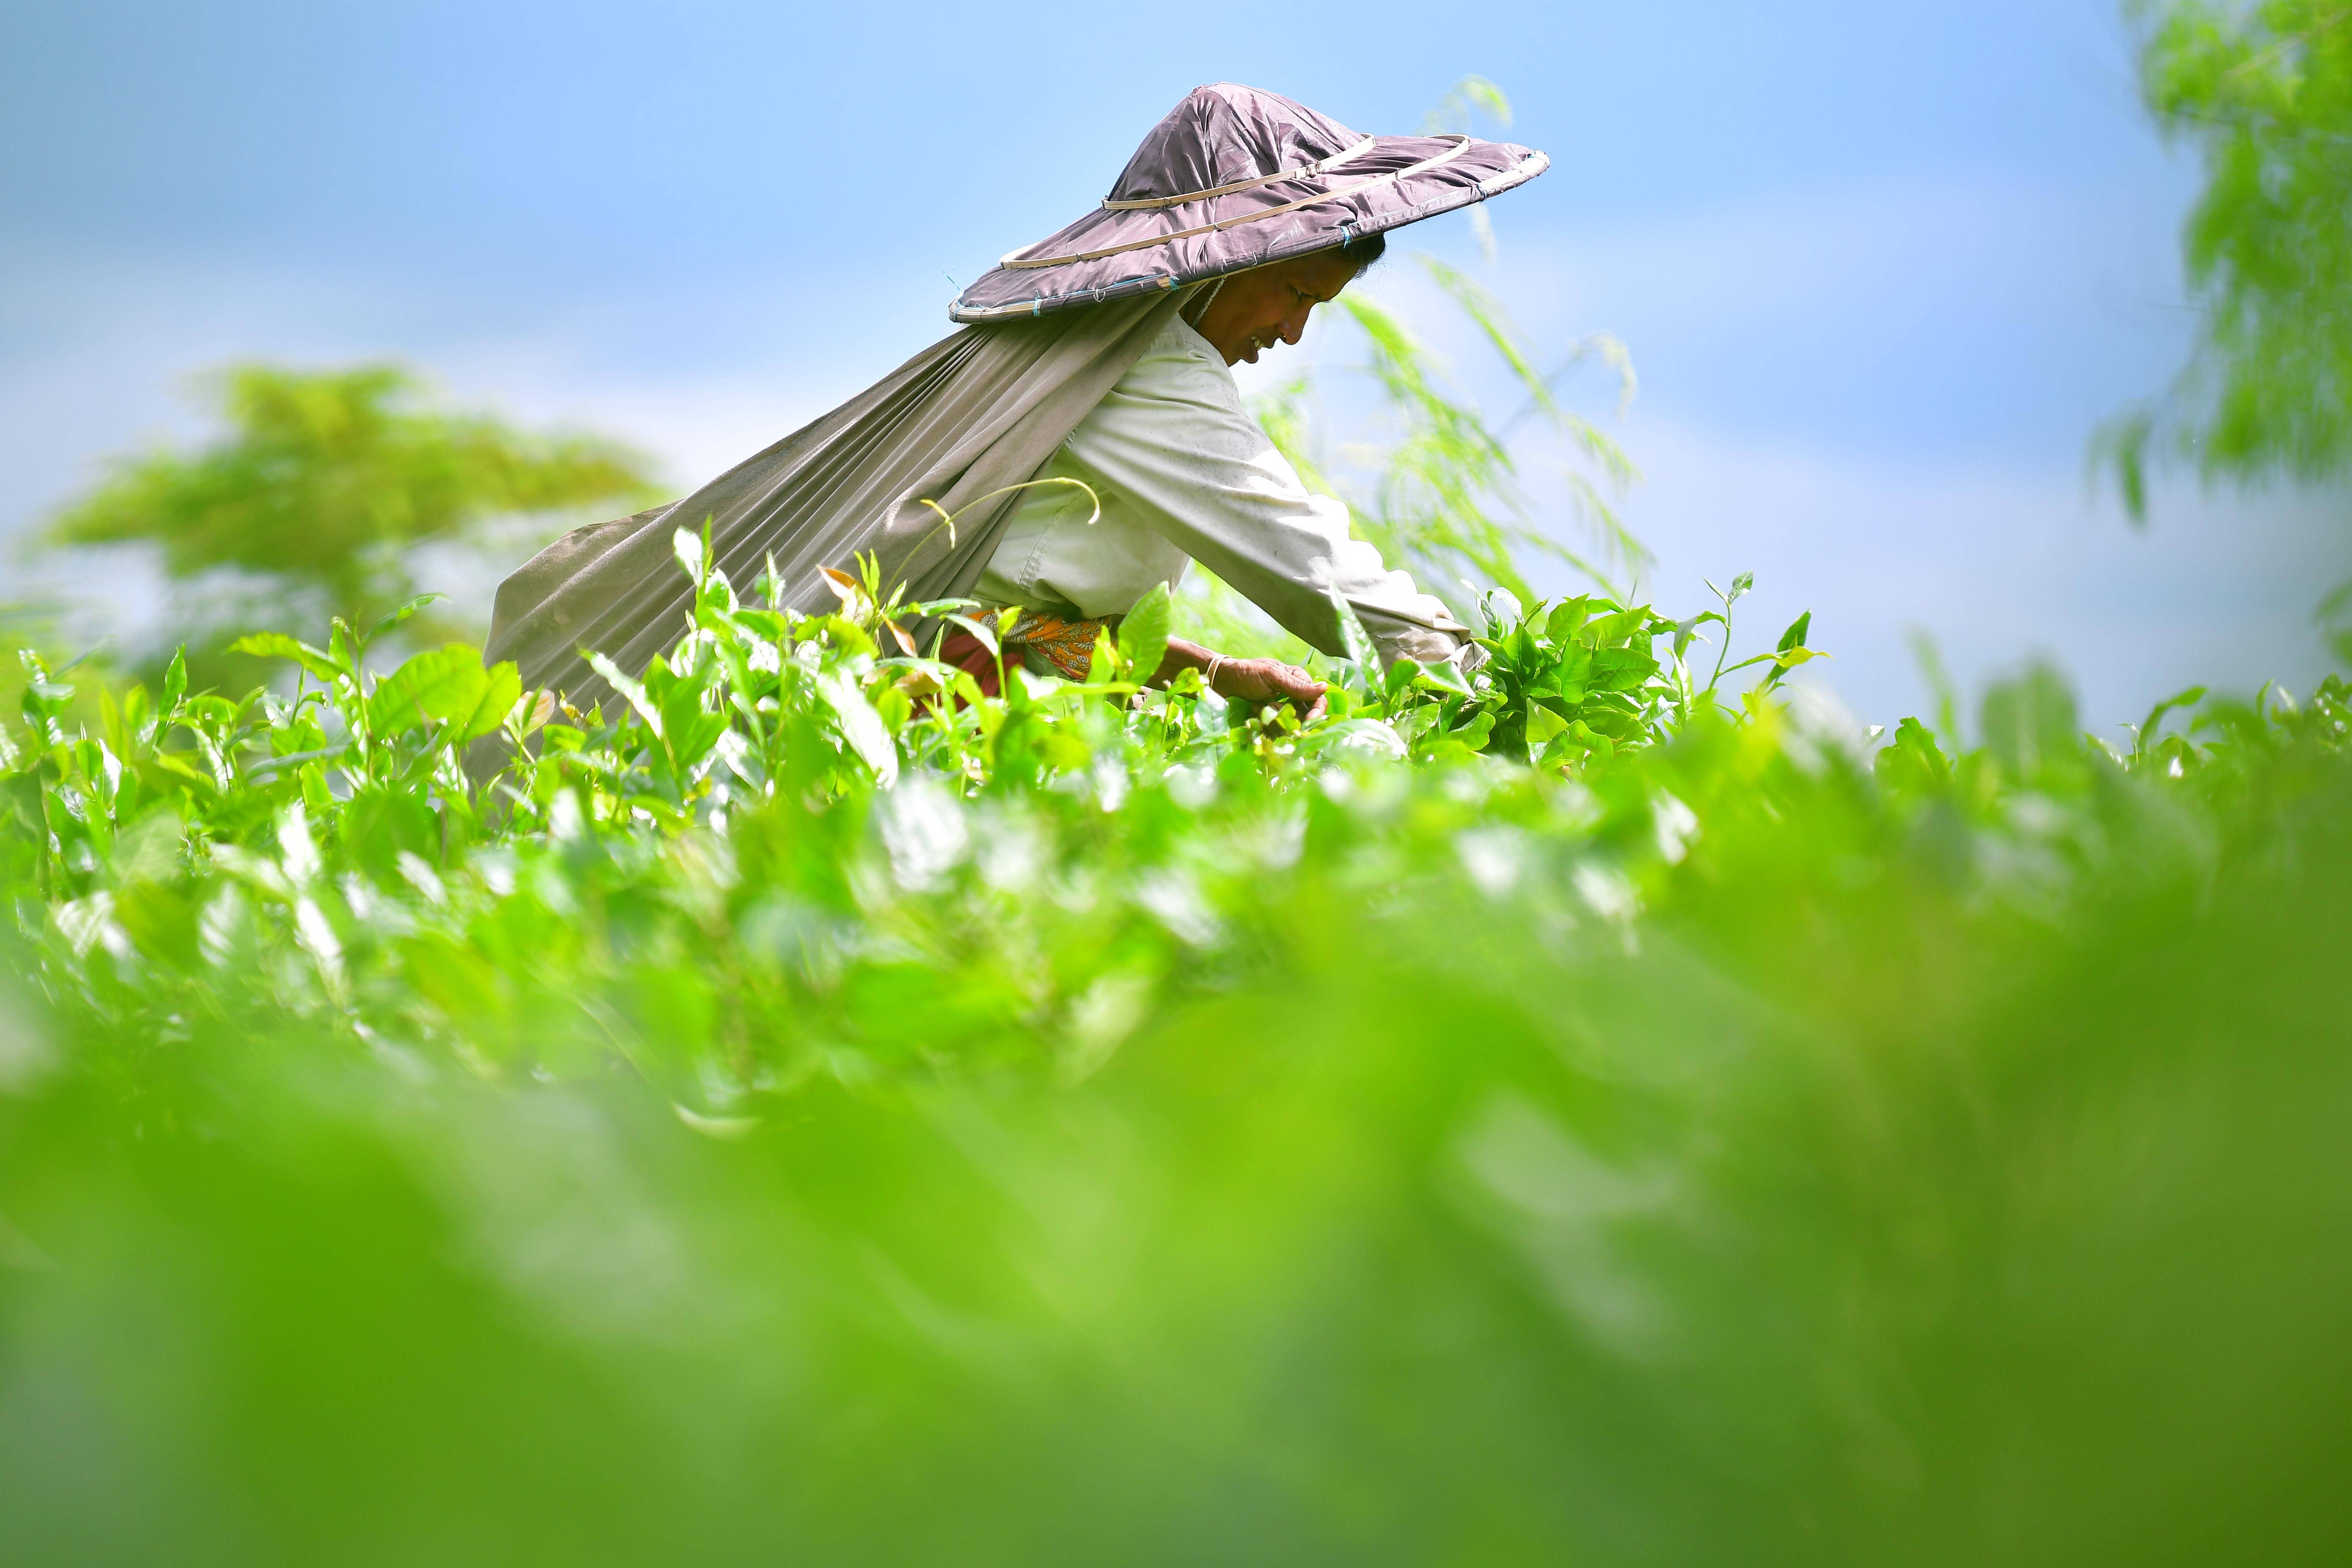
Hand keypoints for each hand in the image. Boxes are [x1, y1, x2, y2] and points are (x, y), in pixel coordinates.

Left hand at [1214, 656, 1328, 724]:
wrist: (1223, 681)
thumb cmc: (1247, 673)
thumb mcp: (1272, 676)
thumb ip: (1297, 685)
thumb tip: (1324, 688)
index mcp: (1299, 680)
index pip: (1318, 700)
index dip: (1315, 713)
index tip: (1307, 723)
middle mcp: (1294, 695)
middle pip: (1305, 716)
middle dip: (1291, 718)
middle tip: (1273, 711)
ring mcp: (1282, 707)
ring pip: (1290, 725)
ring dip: (1274, 718)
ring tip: (1258, 705)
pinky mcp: (1271, 718)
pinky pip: (1276, 729)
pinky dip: (1265, 722)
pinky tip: (1254, 709)